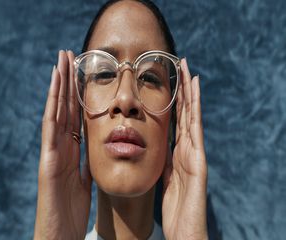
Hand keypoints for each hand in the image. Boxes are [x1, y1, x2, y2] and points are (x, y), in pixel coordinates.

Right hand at [34, 50, 91, 239]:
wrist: (61, 235)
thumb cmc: (73, 210)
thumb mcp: (86, 180)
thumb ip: (88, 162)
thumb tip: (97, 147)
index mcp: (72, 151)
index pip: (75, 117)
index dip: (78, 95)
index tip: (84, 74)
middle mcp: (60, 147)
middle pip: (64, 109)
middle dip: (67, 82)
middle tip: (70, 56)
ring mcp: (52, 152)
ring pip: (55, 112)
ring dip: (58, 86)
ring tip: (61, 61)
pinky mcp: (47, 162)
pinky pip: (50, 128)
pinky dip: (52, 106)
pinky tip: (55, 86)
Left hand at [162, 59, 207, 239]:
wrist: (184, 231)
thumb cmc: (175, 208)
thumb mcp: (166, 179)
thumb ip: (166, 162)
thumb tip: (161, 148)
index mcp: (178, 154)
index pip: (176, 121)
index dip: (175, 101)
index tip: (170, 81)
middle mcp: (188, 150)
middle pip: (185, 114)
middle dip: (183, 91)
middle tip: (181, 66)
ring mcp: (195, 154)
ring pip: (192, 118)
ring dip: (191, 95)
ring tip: (189, 73)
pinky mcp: (199, 163)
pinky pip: (195, 133)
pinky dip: (195, 114)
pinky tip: (194, 97)